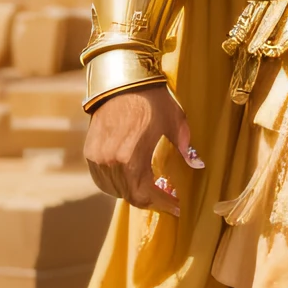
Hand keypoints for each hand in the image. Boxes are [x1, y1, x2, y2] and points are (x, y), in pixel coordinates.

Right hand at [84, 85, 202, 215]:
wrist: (122, 80)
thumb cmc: (152, 100)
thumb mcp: (175, 124)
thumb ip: (185, 149)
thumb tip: (196, 166)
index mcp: (132, 159)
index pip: (145, 195)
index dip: (162, 204)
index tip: (177, 207)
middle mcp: (111, 162)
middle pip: (130, 196)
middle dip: (150, 200)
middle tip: (166, 198)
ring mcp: (97, 158)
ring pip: (114, 189)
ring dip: (132, 193)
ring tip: (150, 189)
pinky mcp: (90, 151)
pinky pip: (101, 178)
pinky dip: (116, 183)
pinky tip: (129, 180)